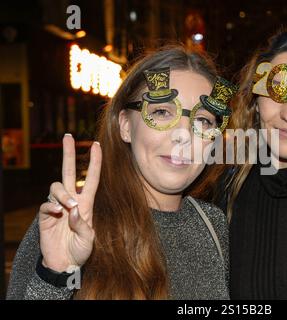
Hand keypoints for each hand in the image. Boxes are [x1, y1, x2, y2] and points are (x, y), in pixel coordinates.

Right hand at [39, 134, 101, 271]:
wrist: (65, 264)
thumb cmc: (80, 250)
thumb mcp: (88, 239)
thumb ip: (82, 224)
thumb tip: (73, 208)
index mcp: (86, 203)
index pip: (91, 178)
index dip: (94, 162)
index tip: (96, 145)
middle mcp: (72, 201)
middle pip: (68, 172)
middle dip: (69, 153)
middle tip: (68, 137)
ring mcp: (57, 206)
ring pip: (56, 186)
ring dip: (62, 193)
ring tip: (67, 206)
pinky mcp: (45, 216)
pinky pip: (45, 203)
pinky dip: (50, 205)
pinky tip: (56, 212)